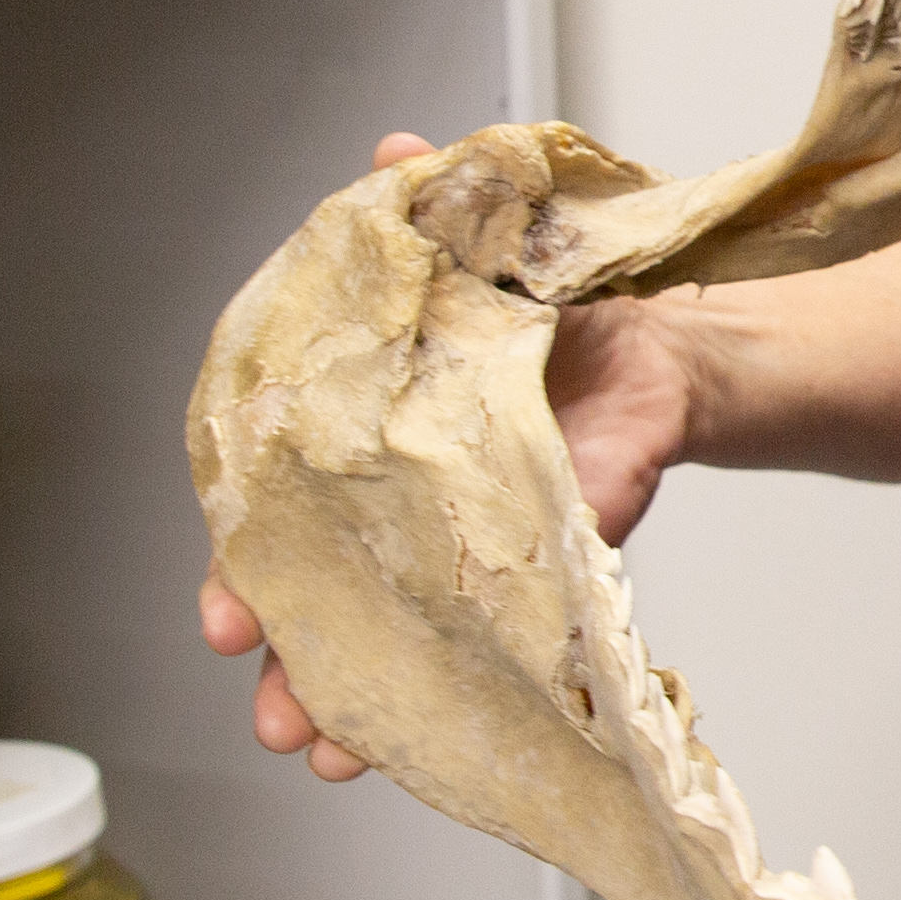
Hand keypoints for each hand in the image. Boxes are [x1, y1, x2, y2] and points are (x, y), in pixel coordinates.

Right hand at [201, 129, 706, 784]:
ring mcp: (451, 549)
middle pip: (314, 592)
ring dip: (342, 702)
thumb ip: (429, 206)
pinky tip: (409, 749)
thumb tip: (395, 150)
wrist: (672, 349)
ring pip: (379, 640)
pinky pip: (476, 653)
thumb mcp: (486, 243)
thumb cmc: (560, 301)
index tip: (227, 611)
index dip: (242, 557)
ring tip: (323, 749)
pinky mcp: (526, 576)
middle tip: (270, 703)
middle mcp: (387, 500)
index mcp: (354, 428)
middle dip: (284, 655)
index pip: (273, 504)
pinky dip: (446, 701)